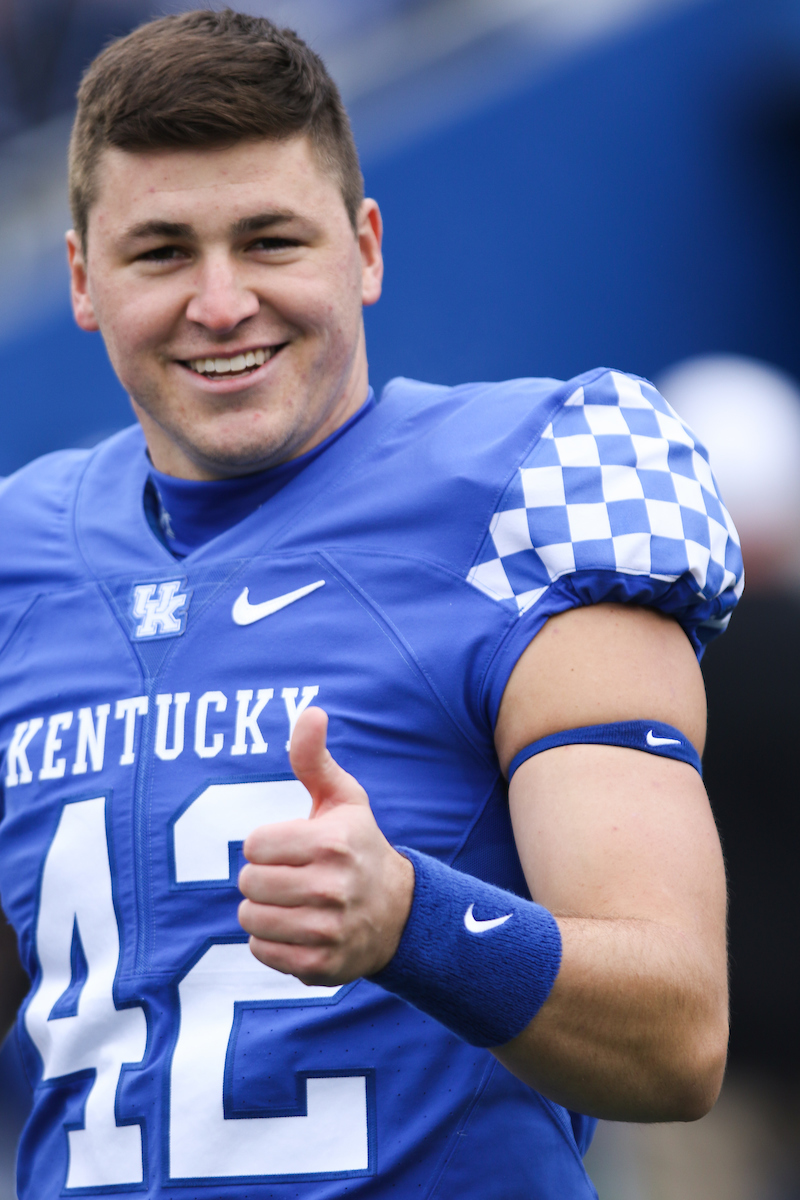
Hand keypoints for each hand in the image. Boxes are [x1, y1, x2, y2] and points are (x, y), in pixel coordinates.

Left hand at [238, 707, 414, 985]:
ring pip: (251, 919)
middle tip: (289, 876)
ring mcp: (328, 929)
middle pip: (248, 883)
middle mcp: (332, 887)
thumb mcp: (344, 799)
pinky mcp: (322, 965)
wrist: (401, 914)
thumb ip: (315, 758)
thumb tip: (311, 710)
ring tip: (290, 902)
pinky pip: (262, 952)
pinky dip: (270, 941)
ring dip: (262, 910)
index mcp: (332, 843)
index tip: (289, 847)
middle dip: (261, 878)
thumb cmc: (360, 847)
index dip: (265, 845)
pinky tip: (296, 928)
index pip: (253, 845)